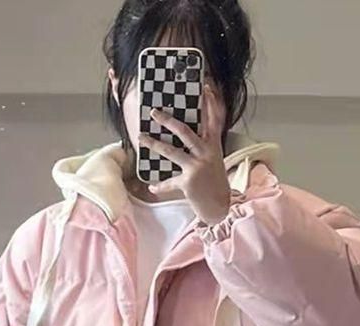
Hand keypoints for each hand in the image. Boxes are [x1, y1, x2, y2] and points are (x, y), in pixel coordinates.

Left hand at [138, 83, 230, 224]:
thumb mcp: (213, 159)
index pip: (214, 119)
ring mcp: (197, 166)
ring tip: (141, 138)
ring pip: (172, 152)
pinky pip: (170, 182)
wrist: (219, 205)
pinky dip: (160, 186)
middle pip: (185, 131)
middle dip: (168, 121)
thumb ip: (203, 145)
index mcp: (213, 145)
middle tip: (154, 112)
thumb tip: (186, 133)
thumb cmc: (213, 180)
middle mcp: (206, 153)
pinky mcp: (189, 182)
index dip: (211, 102)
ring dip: (154, 144)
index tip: (205, 86)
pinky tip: (151, 187)